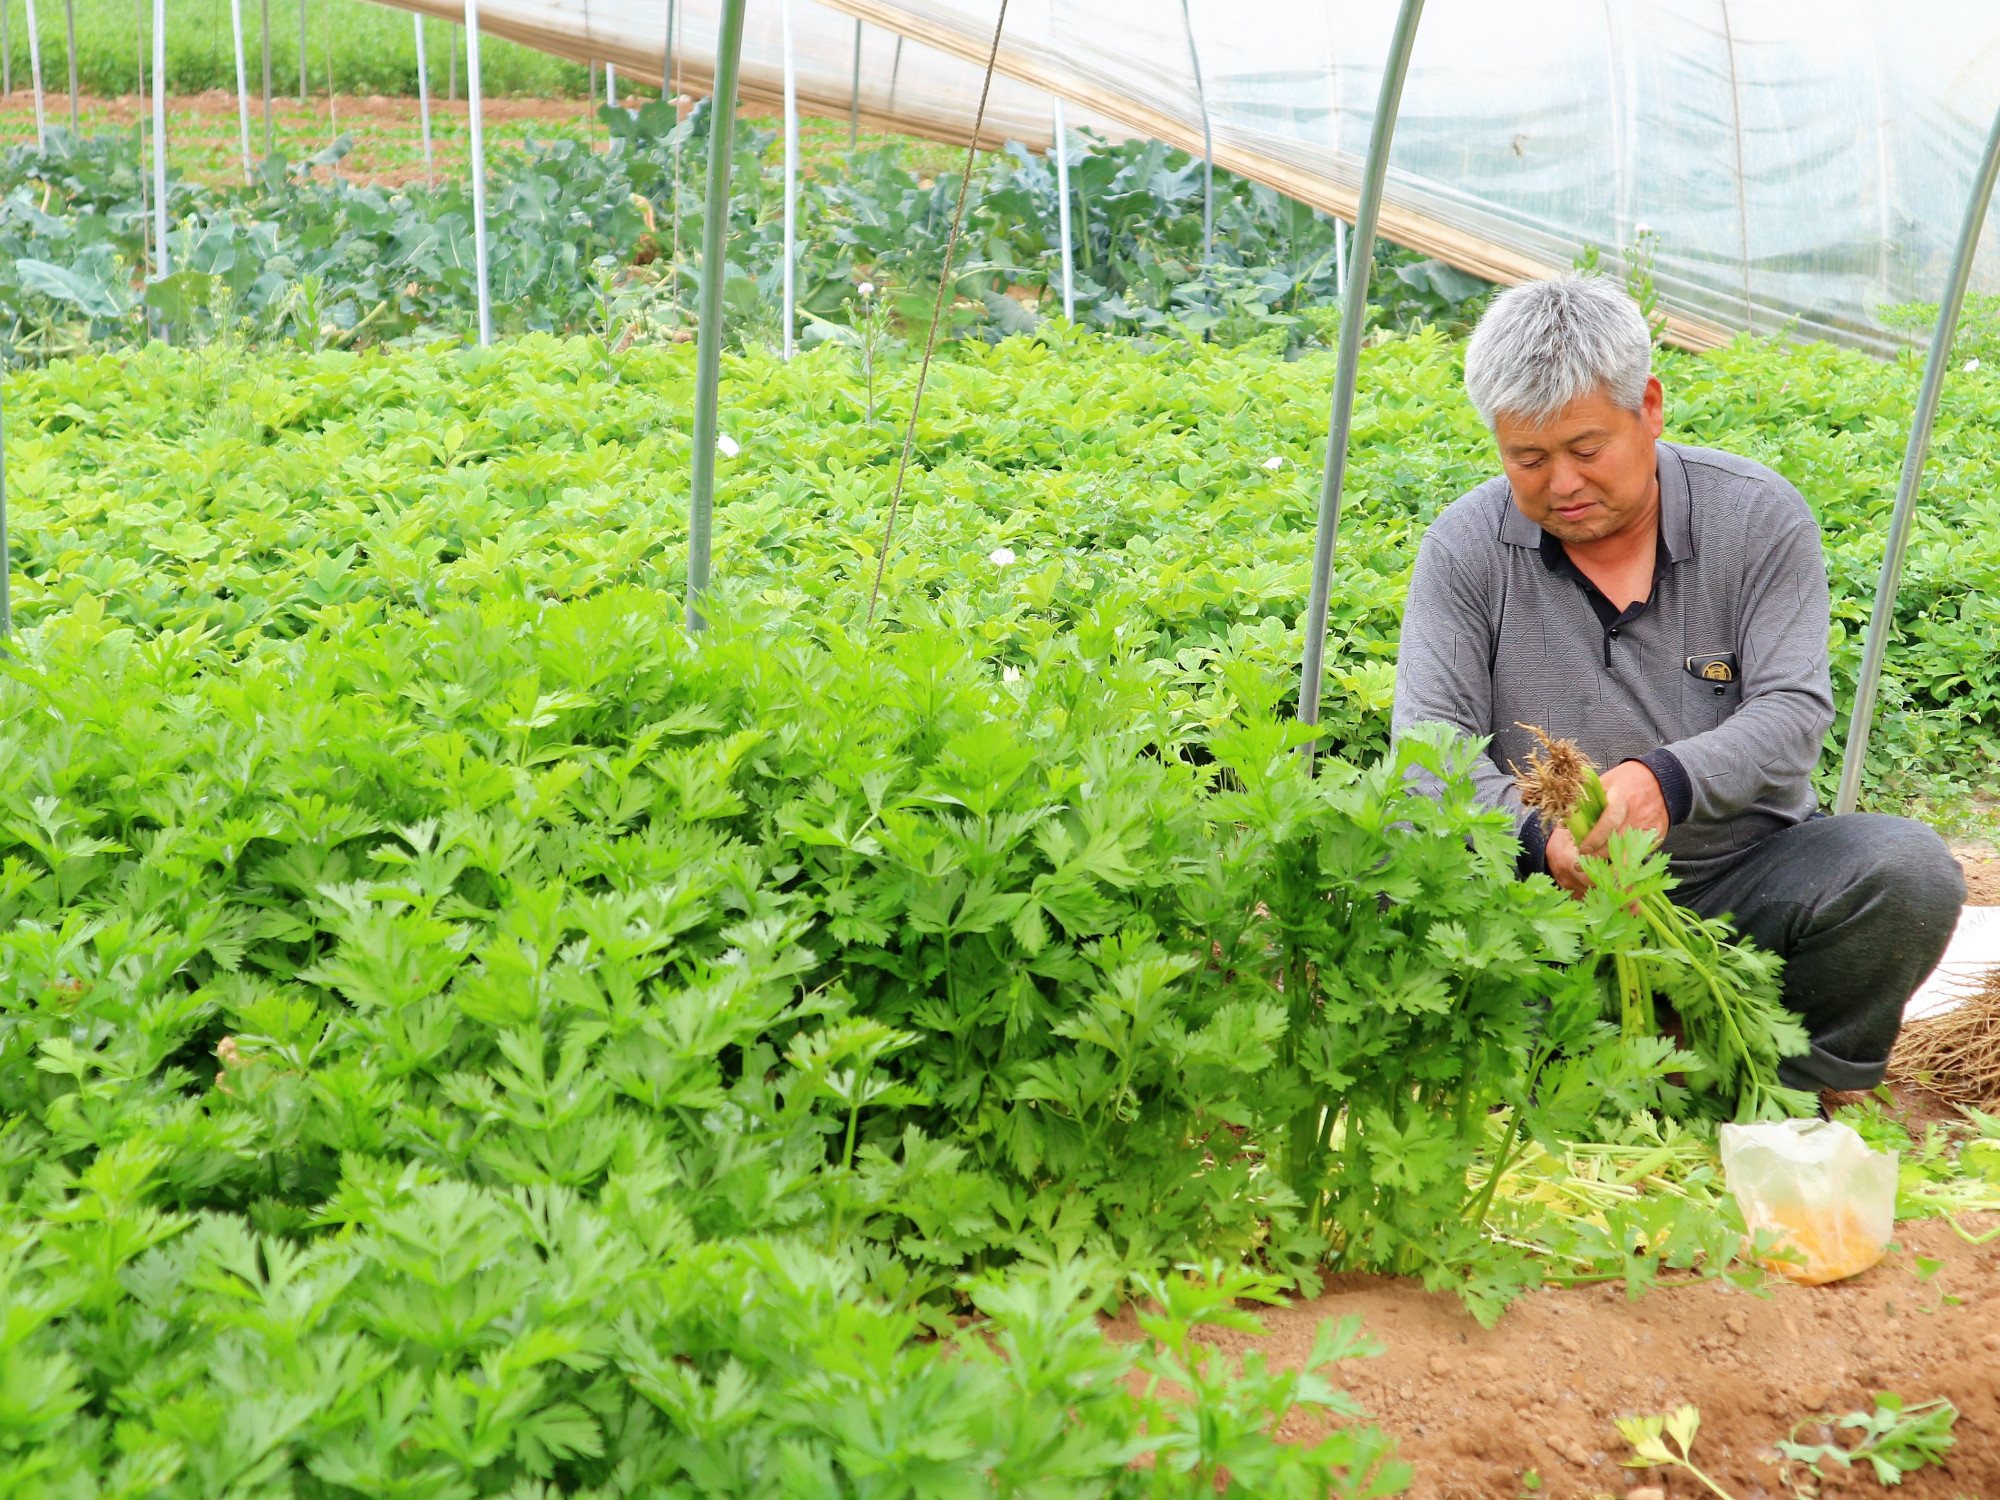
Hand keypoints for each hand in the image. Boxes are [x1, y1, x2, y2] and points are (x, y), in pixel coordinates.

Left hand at [1544, 760, 1670, 898]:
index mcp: (1622, 799)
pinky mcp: (1656, 838)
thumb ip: (1585, 802)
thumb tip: (1564, 822)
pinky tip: (1611, 871)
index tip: (1582, 849)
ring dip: (1611, 866)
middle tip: (1580, 867)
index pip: (1609, 822)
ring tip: (1594, 874)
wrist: (1660, 782)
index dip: (1595, 838)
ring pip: (1629, 854)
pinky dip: (1625, 864)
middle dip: (1598, 857)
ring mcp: (1649, 829)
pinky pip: (1639, 855)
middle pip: (1618, 843)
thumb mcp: (1604, 783)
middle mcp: (1638, 816)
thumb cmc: (1626, 781)